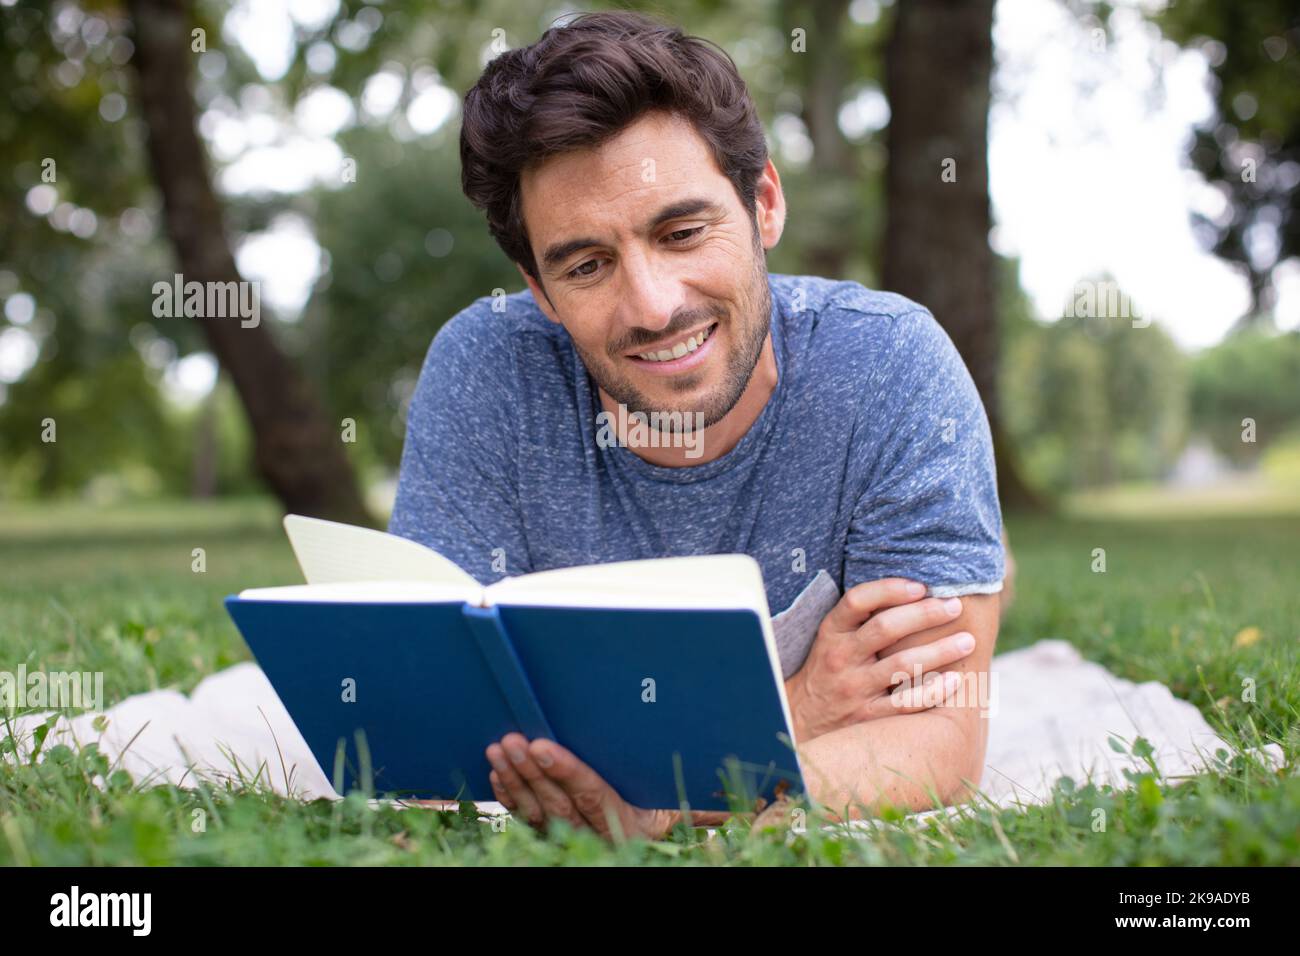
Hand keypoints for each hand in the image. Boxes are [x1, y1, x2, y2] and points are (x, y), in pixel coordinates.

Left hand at [485, 733, 729, 840]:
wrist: (656, 843)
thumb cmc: (670, 804)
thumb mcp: (682, 801)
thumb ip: (702, 798)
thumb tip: (740, 784)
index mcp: (629, 824)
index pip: (592, 794)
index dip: (566, 770)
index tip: (542, 745)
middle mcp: (599, 836)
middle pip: (559, 803)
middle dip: (532, 770)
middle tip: (511, 739)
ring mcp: (574, 838)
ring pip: (538, 811)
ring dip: (516, 779)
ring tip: (499, 748)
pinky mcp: (555, 835)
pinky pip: (527, 818)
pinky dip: (510, 794)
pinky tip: (498, 771)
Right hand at [784, 578, 975, 741]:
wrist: (801, 719)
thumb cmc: (828, 669)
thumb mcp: (830, 638)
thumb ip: (860, 618)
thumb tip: (911, 589)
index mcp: (831, 632)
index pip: (857, 601)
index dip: (889, 589)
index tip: (920, 585)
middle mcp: (841, 657)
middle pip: (885, 628)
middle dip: (925, 614)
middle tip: (955, 606)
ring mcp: (854, 689)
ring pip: (902, 665)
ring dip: (939, 651)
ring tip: (967, 640)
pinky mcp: (867, 717)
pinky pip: (905, 704)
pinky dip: (933, 691)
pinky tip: (955, 680)